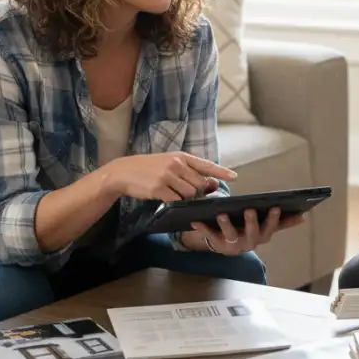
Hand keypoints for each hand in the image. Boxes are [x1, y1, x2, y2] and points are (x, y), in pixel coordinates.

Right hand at [101, 152, 235, 201]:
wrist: (123, 172)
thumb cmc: (149, 169)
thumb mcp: (170, 165)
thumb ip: (190, 173)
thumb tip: (212, 184)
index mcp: (181, 157)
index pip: (206, 165)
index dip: (221, 172)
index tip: (234, 177)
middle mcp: (176, 164)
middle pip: (199, 184)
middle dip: (197, 192)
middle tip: (184, 192)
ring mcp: (167, 175)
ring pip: (190, 194)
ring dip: (185, 198)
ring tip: (172, 193)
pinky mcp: (158, 188)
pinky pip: (175, 200)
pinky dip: (174, 202)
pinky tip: (165, 198)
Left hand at [179, 207, 305, 254]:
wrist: (226, 242)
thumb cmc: (248, 229)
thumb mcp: (266, 225)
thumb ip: (284, 222)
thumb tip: (304, 216)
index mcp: (261, 236)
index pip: (271, 228)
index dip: (274, 220)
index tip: (276, 207)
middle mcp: (248, 242)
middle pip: (252, 234)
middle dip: (252, 222)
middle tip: (250, 210)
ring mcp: (232, 244)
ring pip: (230, 236)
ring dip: (226, 225)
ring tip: (222, 213)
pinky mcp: (216, 243)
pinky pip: (208, 236)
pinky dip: (202, 229)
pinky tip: (195, 221)